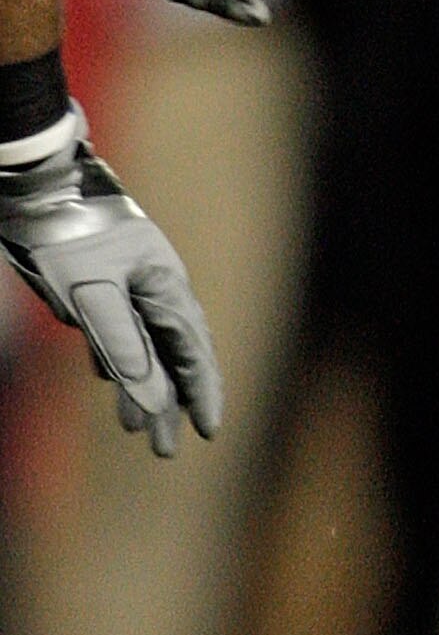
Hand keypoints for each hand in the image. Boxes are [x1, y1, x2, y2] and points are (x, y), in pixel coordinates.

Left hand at [0, 115, 221, 453]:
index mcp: (165, 287)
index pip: (192, 352)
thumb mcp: (91, 295)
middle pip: (172, 354)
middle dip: (169, 403)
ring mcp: (130, 282)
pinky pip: (119, 330)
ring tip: (135, 429)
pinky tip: (107, 378)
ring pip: (144, 344)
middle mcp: (155, 286)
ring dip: (140, 386)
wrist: (35, 185)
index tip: (207, 431)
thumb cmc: (66, 236)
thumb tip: (151, 397)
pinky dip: (117, 360)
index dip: (200, 393)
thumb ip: (122, 346)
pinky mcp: (102, 281)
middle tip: (164, 448)